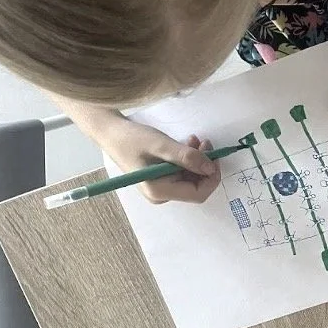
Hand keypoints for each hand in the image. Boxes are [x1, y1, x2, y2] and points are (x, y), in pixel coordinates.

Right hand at [100, 119, 221, 203]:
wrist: (112, 133)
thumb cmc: (133, 139)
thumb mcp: (162, 145)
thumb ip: (187, 157)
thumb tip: (211, 168)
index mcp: (160, 192)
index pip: (198, 193)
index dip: (212, 177)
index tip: (215, 156)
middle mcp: (162, 195)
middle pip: (196, 186)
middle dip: (205, 165)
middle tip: (205, 142)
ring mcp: (161, 188)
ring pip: (191, 178)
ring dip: (198, 159)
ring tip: (195, 140)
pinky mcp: (161, 179)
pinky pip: (182, 172)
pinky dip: (189, 159)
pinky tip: (187, 144)